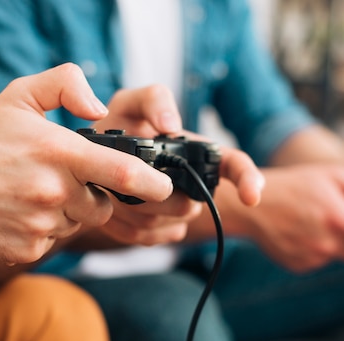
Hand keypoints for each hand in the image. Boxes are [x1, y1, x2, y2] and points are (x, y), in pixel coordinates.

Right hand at [0, 64, 173, 263]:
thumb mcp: (19, 96)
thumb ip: (65, 84)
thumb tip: (100, 107)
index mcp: (58, 153)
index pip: (123, 173)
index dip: (154, 185)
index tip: (166, 189)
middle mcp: (54, 191)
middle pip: (102, 206)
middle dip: (94, 197)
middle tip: (62, 181)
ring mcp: (40, 225)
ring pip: (78, 224)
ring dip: (68, 212)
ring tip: (33, 194)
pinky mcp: (28, 249)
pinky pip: (55, 242)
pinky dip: (46, 230)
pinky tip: (19, 213)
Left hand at [90, 85, 263, 245]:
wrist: (92, 164)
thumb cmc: (117, 129)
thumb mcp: (132, 102)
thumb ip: (154, 100)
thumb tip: (173, 128)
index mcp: (196, 152)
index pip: (236, 166)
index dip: (249, 181)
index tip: (250, 198)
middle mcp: (193, 184)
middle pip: (189, 206)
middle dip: (152, 194)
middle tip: (120, 179)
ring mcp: (176, 212)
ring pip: (164, 223)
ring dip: (132, 209)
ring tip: (112, 189)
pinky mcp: (157, 233)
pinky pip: (145, 237)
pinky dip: (123, 225)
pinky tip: (112, 207)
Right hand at [221, 163, 343, 271]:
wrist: (250, 207)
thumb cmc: (294, 185)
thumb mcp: (334, 174)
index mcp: (340, 220)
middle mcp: (328, 244)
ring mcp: (313, 258)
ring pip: (343, 256)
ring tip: (324, 221)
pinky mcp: (300, 266)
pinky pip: (323, 260)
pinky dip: (323, 249)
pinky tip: (307, 231)